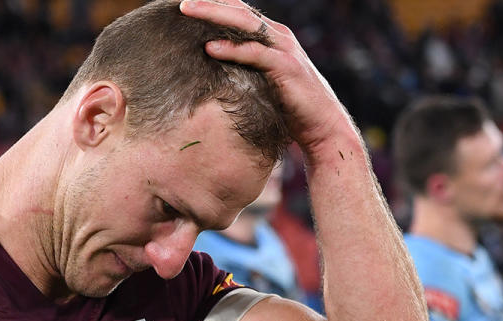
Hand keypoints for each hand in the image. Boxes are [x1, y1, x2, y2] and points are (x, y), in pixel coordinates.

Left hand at [178, 0, 349, 155]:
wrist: (323, 127)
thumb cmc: (288, 107)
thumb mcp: (261, 81)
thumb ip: (242, 67)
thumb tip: (210, 64)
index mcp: (271, 36)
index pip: (238, 11)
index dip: (213, 4)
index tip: (185, 3)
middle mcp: (278, 36)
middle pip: (238, 10)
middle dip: (209, 2)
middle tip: (180, 0)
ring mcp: (284, 49)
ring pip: (245, 23)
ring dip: (214, 14)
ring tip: (187, 9)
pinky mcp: (286, 67)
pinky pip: (255, 53)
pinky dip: (232, 48)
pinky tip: (210, 47)